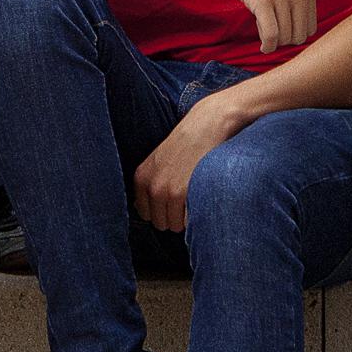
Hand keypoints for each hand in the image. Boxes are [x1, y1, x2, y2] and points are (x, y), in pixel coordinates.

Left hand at [132, 94, 244, 232]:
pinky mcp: (181, 194)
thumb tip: (142, 211)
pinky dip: (196, 216)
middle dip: (173, 217)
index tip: (175, 200)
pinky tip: (201, 197)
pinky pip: (186, 223)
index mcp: (141, 178)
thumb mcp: (160, 160)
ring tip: (195, 197)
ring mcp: (165, 191)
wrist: (209, 124)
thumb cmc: (189, 143)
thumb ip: (151, 184)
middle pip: (159, 223)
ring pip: (173, 226)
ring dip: (186, 218)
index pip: (145, 214)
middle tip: (188, 199)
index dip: (162, 211)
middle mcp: (150, 186)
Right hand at [202, 0, 316, 53]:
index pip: (311, 27)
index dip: (293, 34)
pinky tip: (262, 45)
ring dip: (274, 43)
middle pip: (300, 35)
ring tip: (263, 33)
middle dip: (284, 41)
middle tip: (269, 33)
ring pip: (285, 37)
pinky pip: (271, 35)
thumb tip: (300, 34)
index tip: (278, 30)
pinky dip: (267, 46)